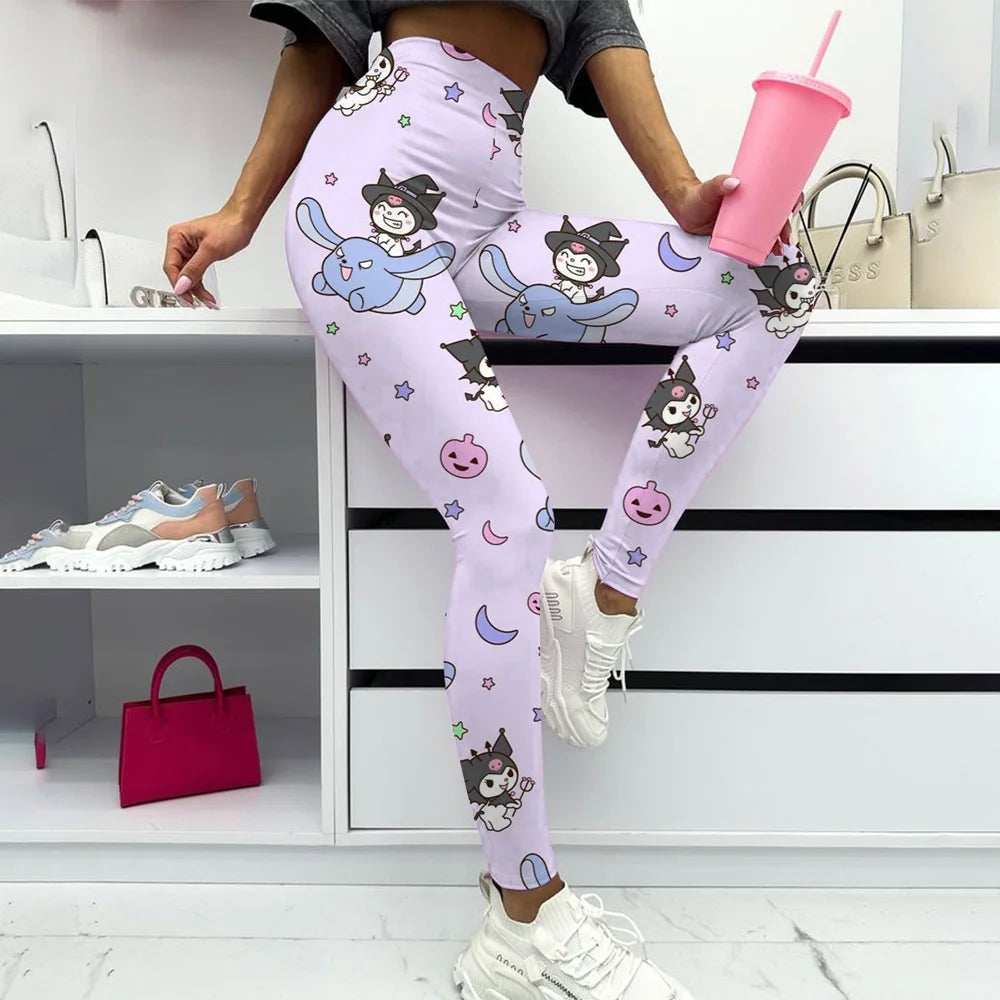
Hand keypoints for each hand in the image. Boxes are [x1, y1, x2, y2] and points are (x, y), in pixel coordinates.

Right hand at [163, 207, 255, 307]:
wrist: (242, 221)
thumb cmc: (229, 227)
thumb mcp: (211, 250)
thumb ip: (194, 269)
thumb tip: (181, 284)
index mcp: (177, 237)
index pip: (171, 266)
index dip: (178, 283)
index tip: (186, 296)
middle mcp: (180, 243)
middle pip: (178, 273)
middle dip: (188, 289)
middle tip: (197, 303)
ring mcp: (188, 249)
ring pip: (187, 276)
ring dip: (196, 290)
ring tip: (207, 301)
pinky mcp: (197, 255)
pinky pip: (195, 273)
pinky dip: (200, 284)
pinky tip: (206, 295)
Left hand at [665, 176, 798, 256]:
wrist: (684, 209)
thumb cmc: (698, 195)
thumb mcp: (710, 188)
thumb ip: (719, 183)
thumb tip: (732, 182)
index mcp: (751, 192)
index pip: (777, 192)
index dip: (791, 198)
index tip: (795, 205)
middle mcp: (751, 206)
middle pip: (776, 215)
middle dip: (785, 226)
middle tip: (786, 236)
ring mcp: (745, 221)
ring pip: (767, 230)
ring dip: (777, 240)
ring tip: (779, 248)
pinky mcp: (737, 234)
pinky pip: (753, 241)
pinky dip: (762, 248)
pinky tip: (767, 253)